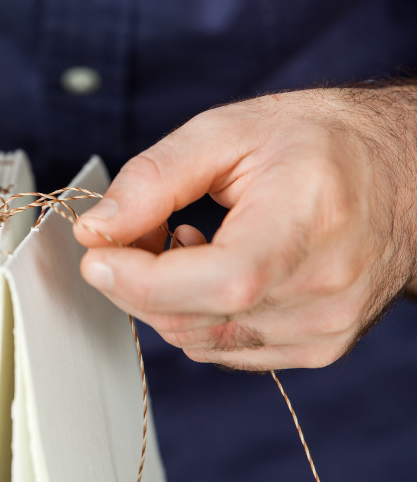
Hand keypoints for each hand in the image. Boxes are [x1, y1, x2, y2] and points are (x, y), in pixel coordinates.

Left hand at [75, 86, 416, 369]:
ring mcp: (322, 331)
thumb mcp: (226, 132)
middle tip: (134, 228)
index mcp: (306, 228)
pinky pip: (221, 348)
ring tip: (186, 237)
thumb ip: (153, 180)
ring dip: (163, 296)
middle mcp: (322, 295)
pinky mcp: (315, 348)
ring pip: (196, 341)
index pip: (214, 283)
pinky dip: (195, 312)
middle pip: (191, 319)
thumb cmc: (318, 141)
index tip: (96, 252)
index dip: (137, 278)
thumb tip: (95, 230)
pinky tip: (212, 266)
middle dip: (135, 280)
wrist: (398, 171)